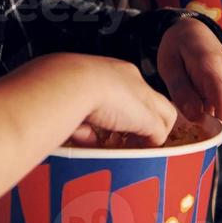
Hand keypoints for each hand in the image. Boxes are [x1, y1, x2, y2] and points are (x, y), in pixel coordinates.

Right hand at [58, 54, 177, 147]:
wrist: (70, 82)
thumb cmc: (59, 86)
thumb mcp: (69, 99)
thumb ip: (80, 116)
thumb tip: (83, 134)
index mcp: (108, 70)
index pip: (125, 90)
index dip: (121, 111)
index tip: (110, 129)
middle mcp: (129, 78)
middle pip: (147, 100)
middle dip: (140, 121)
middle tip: (128, 139)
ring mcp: (142, 96)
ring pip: (162, 114)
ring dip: (150, 133)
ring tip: (136, 148)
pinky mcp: (147, 116)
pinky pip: (159, 134)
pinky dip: (150, 145)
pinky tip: (136, 152)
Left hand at [155, 17, 221, 134]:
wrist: (195, 31)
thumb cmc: (177, 47)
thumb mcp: (169, 65)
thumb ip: (181, 90)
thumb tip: (195, 118)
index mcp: (212, 68)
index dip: (217, 127)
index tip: (204, 141)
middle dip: (204, 126)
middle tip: (179, 122)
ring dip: (205, 118)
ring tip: (185, 103)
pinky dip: (208, 112)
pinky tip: (194, 100)